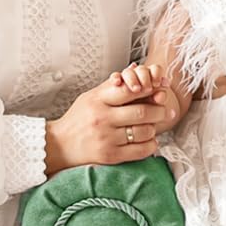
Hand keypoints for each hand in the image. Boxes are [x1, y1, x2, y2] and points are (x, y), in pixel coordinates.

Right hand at [45, 65, 179, 173]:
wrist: (59, 145)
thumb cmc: (78, 117)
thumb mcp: (91, 96)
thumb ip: (113, 86)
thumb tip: (137, 69)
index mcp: (99, 100)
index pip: (131, 90)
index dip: (149, 89)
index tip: (158, 90)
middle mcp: (103, 118)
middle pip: (141, 112)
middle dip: (159, 110)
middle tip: (166, 110)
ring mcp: (106, 138)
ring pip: (143, 132)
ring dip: (155, 128)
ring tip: (156, 125)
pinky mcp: (109, 156)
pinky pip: (139, 151)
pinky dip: (150, 145)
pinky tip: (151, 141)